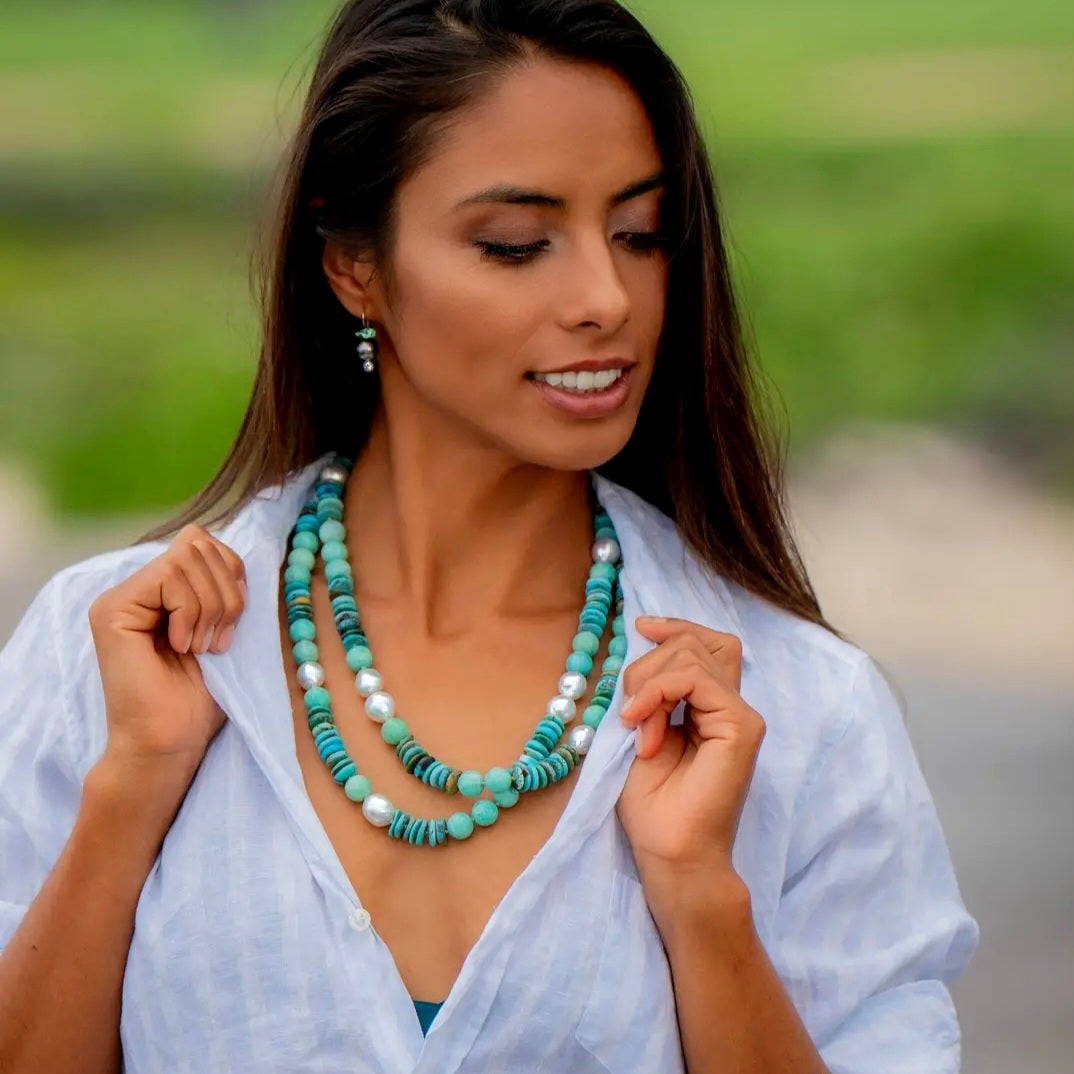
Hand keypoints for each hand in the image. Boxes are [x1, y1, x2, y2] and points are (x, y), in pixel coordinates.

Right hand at [87, 524, 247, 782]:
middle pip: (198, 543)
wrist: (171, 742)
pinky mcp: (111, 611)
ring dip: (211, 607)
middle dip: (226, 592)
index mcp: (163, 590)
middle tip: (219, 640)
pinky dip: (190, 613)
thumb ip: (225, 588)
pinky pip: (169, 578)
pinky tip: (182, 647)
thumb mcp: (226, 629)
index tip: (234, 623)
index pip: (203, 542)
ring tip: (202, 647)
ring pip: (187, 558)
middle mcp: (137, 589)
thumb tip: (248, 552)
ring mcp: (120, 598)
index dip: (232, 573)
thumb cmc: (200, 697)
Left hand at [615, 616, 764, 888]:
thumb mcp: (640, 730)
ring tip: (636, 728)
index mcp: (709, 706)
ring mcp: (740, 715)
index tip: (640, 627)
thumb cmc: (652, 805)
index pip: (705, 643)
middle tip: (629, 711)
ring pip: (691, 655)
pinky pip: (696, 679)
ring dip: (648, 684)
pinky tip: (642, 727)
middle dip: (648, 662)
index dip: (674, 626)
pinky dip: (657, 693)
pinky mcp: (741, 727)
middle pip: (694, 642)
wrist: (670, 852)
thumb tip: (642, 643)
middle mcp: (730, 706)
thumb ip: (650, 691)